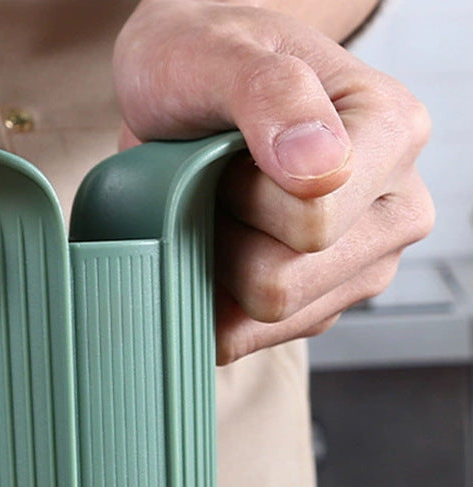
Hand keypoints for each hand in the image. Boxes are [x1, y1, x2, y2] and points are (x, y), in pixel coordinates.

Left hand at [114, 0, 433, 363]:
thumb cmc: (202, 65)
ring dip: (215, 270)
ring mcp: (359, 267)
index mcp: (392, 134)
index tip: (225, 150)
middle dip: (223, 240)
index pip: (313, 222)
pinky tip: (217, 246)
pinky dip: (212, 299)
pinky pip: (245, 337)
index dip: (239, 196)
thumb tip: (322, 171)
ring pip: (261, 320)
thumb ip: (270, 94)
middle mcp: (394, 211)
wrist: (188, 90)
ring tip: (218, 210)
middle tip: (213, 184)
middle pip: (280, 286)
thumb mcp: (216, 53)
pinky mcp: (319, 305)